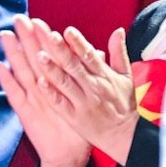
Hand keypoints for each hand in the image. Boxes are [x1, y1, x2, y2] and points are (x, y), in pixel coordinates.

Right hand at [0, 21, 93, 166]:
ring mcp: (32, 99)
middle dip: (25, 38)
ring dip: (12, 54)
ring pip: (21, 72)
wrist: (68, 155)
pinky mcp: (26, 113)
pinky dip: (7, 81)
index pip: (49, 56)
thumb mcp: (84, 98)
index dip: (43, 38)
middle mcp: (41, 88)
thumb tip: (99, 53)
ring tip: (5, 36)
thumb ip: (89, 75)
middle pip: (32, 58)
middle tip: (17, 19)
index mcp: (55, 83)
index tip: (37, 20)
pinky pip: (15, 95)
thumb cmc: (76, 126)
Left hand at [20, 18, 136, 162]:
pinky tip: (39, 83)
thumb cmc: (123, 103)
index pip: (90, 56)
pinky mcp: (74, 117)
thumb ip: (119, 52)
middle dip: (62, 51)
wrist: (123, 136)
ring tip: (39, 56)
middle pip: (74, 66)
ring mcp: (82, 103)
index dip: (79, 43)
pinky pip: (61, 104)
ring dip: (52, 69)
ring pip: (65, 83)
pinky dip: (51, 94)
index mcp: (104, 75)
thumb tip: (118, 30)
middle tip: (50, 36)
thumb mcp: (126, 77)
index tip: (68, 30)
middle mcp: (93, 87)